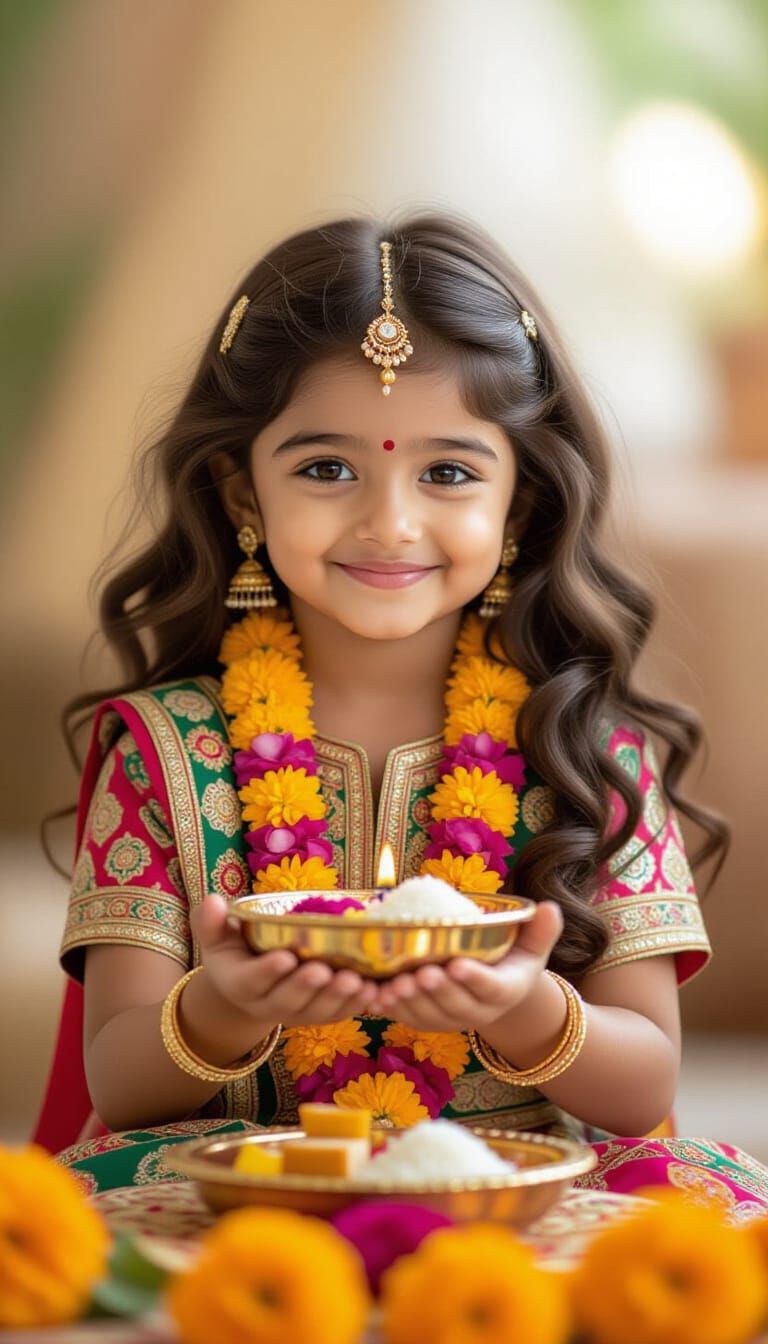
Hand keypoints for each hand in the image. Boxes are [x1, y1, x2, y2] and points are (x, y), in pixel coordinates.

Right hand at [190, 893, 379, 1026]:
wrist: (247, 987)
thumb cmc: (233, 952)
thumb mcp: (216, 937)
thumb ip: (211, 922)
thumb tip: (213, 900)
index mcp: (241, 985)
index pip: (253, 980)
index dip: (268, 971)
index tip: (285, 956)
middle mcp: (268, 1005)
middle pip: (289, 1000)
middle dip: (308, 986)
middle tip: (325, 971)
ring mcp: (296, 1013)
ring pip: (317, 1011)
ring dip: (339, 998)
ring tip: (357, 982)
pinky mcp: (319, 1015)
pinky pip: (338, 1014)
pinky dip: (357, 1005)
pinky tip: (375, 991)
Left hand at [369, 900, 563, 1031]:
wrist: (495, 988)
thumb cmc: (512, 959)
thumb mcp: (532, 946)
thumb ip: (542, 930)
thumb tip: (551, 907)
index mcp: (506, 991)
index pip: (491, 988)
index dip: (474, 979)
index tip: (458, 964)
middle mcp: (479, 1012)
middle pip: (457, 1005)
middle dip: (437, 990)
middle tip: (421, 973)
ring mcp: (452, 1019)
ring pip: (431, 1016)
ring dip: (412, 1002)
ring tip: (396, 984)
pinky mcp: (428, 1020)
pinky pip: (410, 1019)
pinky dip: (394, 1010)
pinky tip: (378, 996)